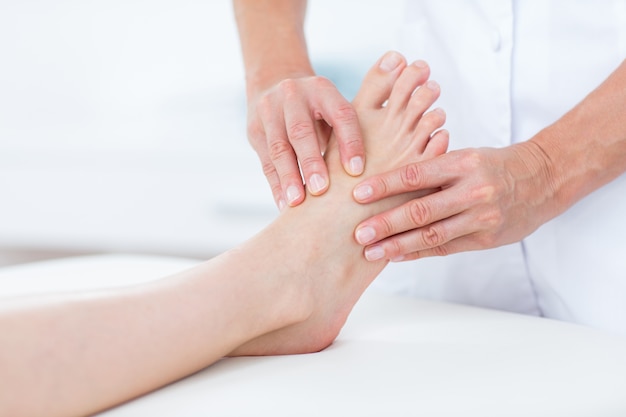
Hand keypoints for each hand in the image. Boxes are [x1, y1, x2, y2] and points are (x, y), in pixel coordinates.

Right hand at [247, 75, 364, 208]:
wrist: (274, 83)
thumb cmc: (320, 107)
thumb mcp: (337, 105)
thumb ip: (360, 125)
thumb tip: (389, 158)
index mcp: (323, 89)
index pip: (340, 114)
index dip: (350, 143)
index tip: (357, 172)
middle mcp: (293, 96)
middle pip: (301, 131)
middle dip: (311, 162)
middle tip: (321, 189)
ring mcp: (269, 111)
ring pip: (278, 148)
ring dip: (288, 177)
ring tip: (296, 203)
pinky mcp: (254, 130)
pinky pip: (265, 161)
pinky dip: (276, 184)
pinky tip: (284, 205)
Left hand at [352, 143, 557, 260]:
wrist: (543, 180)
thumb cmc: (494, 165)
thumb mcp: (466, 157)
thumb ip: (433, 171)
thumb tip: (387, 185)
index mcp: (464, 163)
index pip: (416, 174)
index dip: (385, 185)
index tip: (358, 193)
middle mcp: (473, 191)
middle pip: (421, 210)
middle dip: (386, 223)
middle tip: (358, 232)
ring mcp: (481, 217)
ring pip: (432, 234)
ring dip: (398, 245)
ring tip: (371, 251)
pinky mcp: (485, 238)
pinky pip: (445, 247)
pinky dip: (418, 252)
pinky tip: (396, 256)